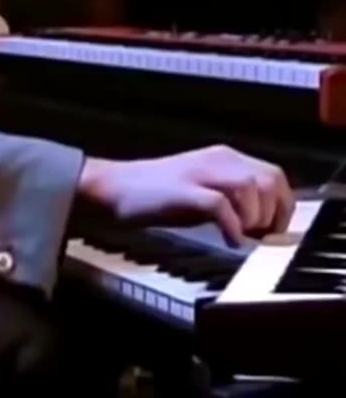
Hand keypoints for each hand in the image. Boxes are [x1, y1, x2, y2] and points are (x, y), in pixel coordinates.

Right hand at [78, 144, 294, 245]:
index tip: (273, 230)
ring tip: (242, 236)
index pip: (274, 175)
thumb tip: (261, 222)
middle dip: (273, 213)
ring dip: (254, 219)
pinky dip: (232, 228)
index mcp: (224, 157)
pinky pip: (221, 206)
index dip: (282, 205)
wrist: (116, 186)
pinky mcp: (185, 191)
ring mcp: (201, 174)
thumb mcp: (203, 187)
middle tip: (259, 237)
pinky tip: (228, 241)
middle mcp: (218, 160)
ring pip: (251, 187)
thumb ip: (232, 196)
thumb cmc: (157, 193)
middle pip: (269, 179)